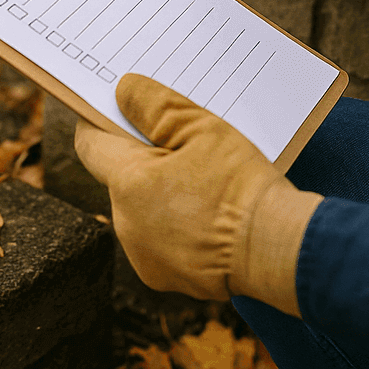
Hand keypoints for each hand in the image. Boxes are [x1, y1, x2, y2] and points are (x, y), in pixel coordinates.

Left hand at [74, 73, 321, 314]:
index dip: (100, 121)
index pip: (92, 144)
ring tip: (205, 180)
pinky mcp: (166, 277)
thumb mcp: (203, 130)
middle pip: (122, 178)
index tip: (119, 107)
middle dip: (147, 159)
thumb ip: (156, 106)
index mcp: (127, 184)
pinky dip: (177, 225)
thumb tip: (124, 91)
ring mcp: (144, 256)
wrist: (277, 249)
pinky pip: (160, 240)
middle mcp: (125, 224)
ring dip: (163, 193)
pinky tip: (209, 213)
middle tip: (183, 142)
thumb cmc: (242, 186)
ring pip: (142, 209)